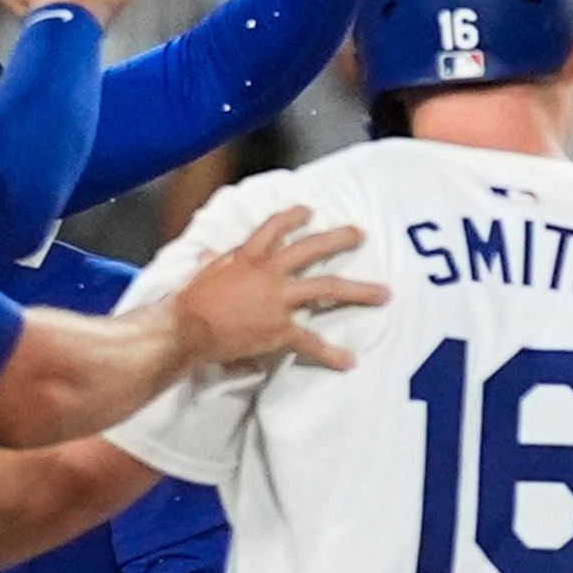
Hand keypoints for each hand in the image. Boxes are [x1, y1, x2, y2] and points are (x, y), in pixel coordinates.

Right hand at [173, 206, 385, 369]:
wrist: (188, 329)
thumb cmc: (189, 302)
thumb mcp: (201, 274)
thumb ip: (213, 263)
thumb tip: (211, 256)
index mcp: (248, 255)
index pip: (275, 226)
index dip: (293, 217)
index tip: (309, 211)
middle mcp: (270, 272)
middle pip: (312, 249)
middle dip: (339, 239)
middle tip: (360, 234)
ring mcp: (280, 299)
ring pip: (328, 288)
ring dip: (359, 290)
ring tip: (384, 293)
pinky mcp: (281, 329)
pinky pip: (312, 341)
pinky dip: (331, 353)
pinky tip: (349, 361)